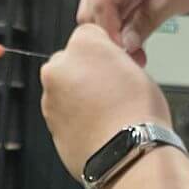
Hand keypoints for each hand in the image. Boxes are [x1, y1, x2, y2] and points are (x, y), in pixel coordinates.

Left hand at [40, 24, 170, 181]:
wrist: (129, 154)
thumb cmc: (137, 114)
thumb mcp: (136, 69)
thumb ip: (114, 60)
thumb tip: (109, 65)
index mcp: (82, 46)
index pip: (89, 34)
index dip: (105, 50)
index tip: (114, 63)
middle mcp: (59, 69)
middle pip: (69, 62)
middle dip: (85, 73)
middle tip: (111, 90)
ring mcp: (50, 100)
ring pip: (64, 91)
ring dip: (80, 98)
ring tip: (108, 113)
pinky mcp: (50, 127)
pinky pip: (64, 117)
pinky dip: (76, 120)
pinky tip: (99, 127)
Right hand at [77, 0, 188, 62]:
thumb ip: (147, 20)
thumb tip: (125, 45)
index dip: (109, 32)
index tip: (122, 54)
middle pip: (93, 7)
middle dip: (111, 36)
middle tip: (133, 57)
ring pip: (99, 12)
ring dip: (117, 34)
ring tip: (138, 52)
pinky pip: (110, 10)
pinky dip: (121, 27)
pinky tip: (136, 39)